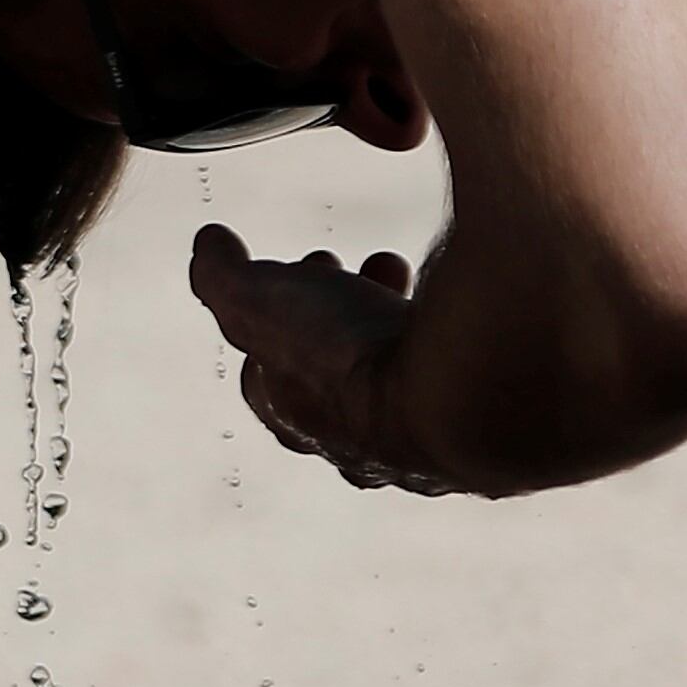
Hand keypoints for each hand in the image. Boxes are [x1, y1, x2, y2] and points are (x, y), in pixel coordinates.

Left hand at [187, 225, 456, 493]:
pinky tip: (454, 301)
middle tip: (352, 267)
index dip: (277, 311)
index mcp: (299, 417)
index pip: (270, 368)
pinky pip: (452, 373)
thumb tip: (208, 247)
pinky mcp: (479, 423)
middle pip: (338, 368)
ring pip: (396, 372)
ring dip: (389, 317)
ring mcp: (424, 437)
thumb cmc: (352, 360)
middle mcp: (361, 440)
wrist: (456, 396)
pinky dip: (445, 333)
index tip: (303, 263)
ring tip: (394, 272)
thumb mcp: (259, 302)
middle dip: (339, 310)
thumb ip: (223, 278)